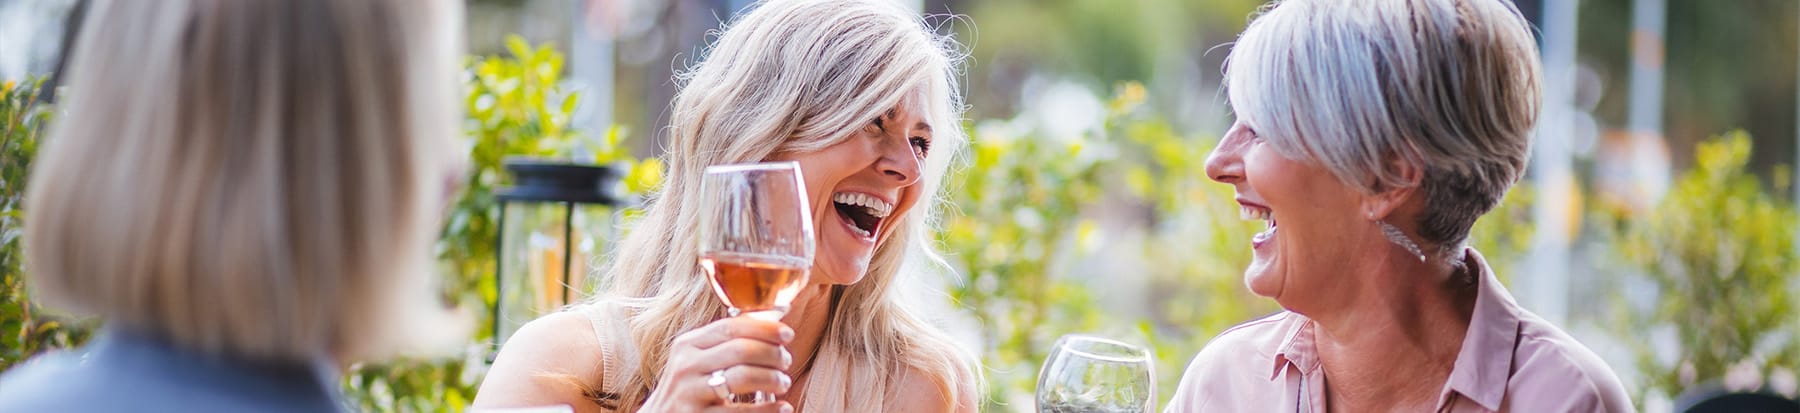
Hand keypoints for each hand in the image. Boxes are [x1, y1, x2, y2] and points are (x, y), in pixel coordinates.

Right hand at [639, 316, 795, 412]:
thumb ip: (723, 345)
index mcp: (687, 345)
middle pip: (741, 350)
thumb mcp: (696, 361)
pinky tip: (782, 407)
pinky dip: (768, 409)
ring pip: (743, 377)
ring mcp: (689, 393)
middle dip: (773, 354)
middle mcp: (686, 366)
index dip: (764, 329)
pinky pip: (740, 412)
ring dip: (772, 378)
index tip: (787, 334)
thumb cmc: (688, 389)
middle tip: (786, 362)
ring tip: (783, 383)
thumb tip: (770, 329)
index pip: (731, 327)